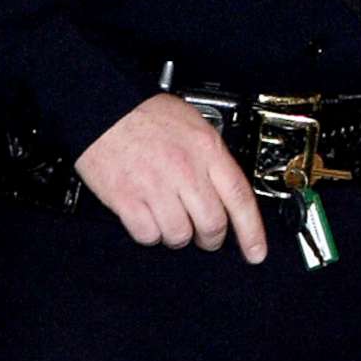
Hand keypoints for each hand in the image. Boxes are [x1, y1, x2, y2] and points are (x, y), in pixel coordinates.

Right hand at [74, 93, 269, 261]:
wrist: (104, 108)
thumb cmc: (146, 113)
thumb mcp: (194, 125)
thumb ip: (211, 156)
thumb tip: (223, 185)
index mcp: (207, 150)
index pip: (239, 197)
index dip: (251, 230)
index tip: (256, 252)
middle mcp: (186, 170)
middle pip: (212, 223)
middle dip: (211, 238)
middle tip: (206, 237)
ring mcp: (156, 186)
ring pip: (180, 235)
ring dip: (177, 235)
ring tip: (171, 221)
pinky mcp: (127, 199)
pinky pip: (148, 235)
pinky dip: (149, 234)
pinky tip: (147, 219)